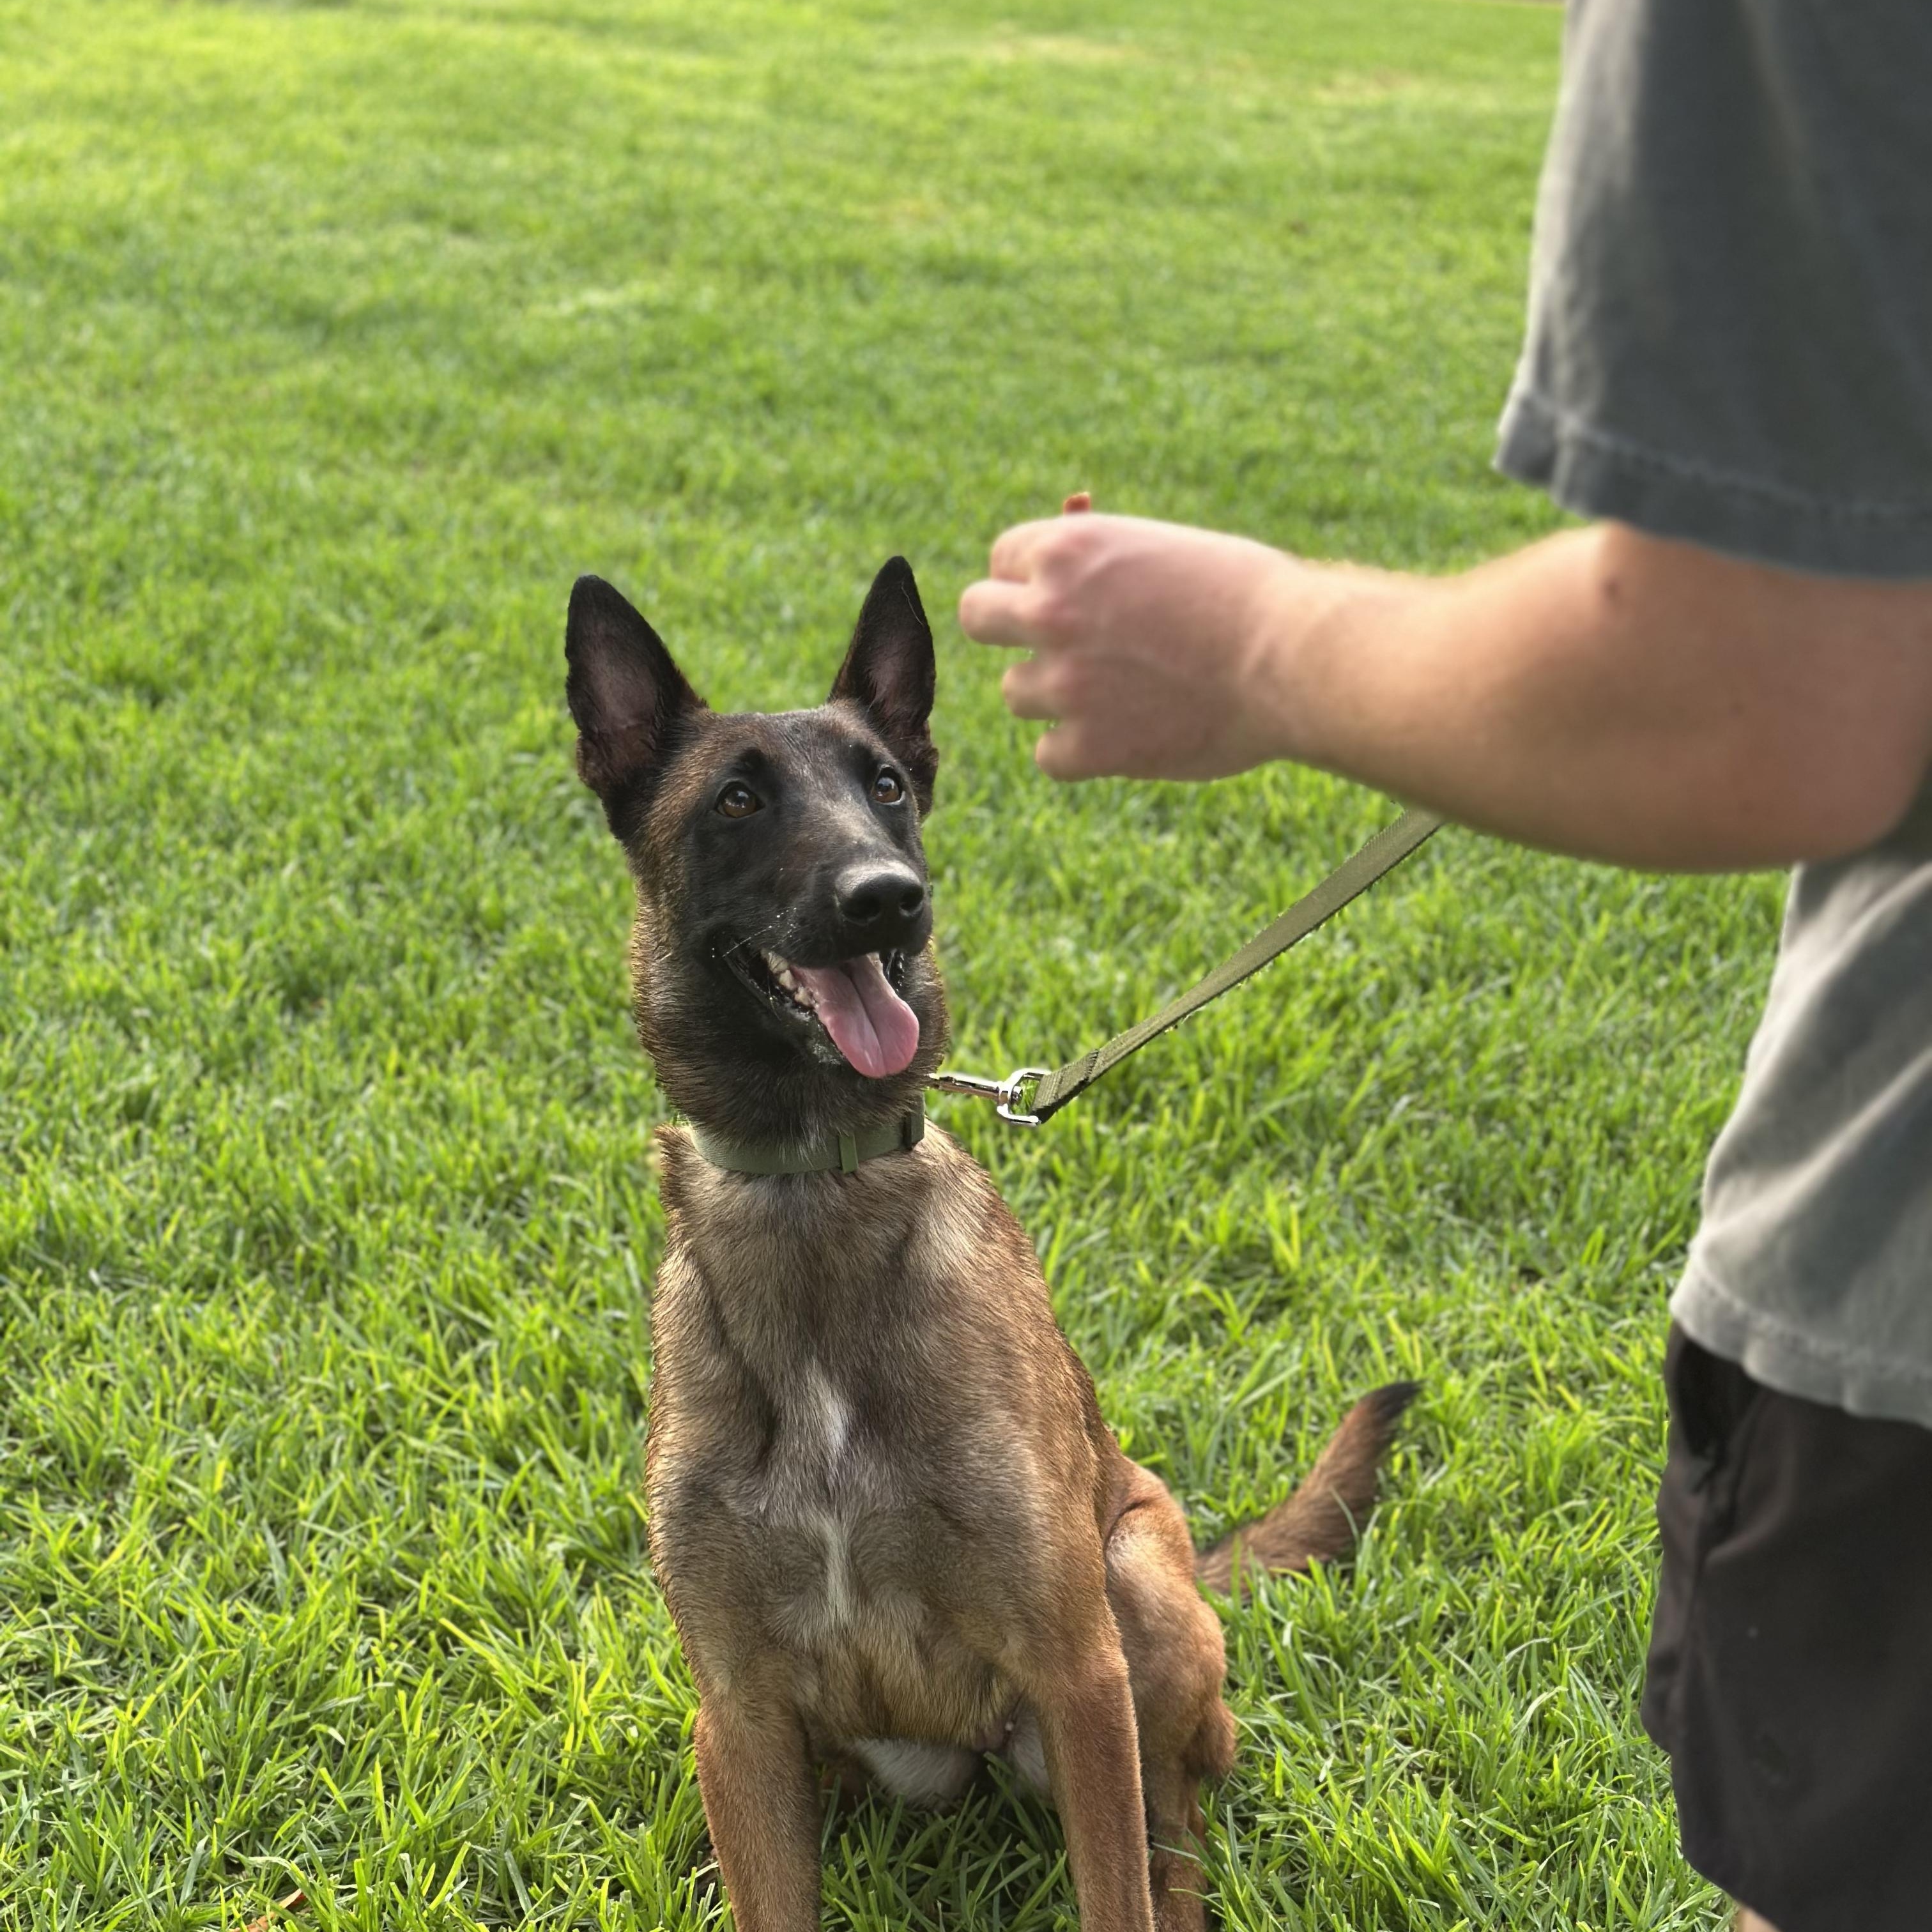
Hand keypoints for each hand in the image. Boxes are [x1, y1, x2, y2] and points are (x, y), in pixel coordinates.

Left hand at [958, 509, 1330, 780]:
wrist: (1293, 658)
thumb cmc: (1245, 594)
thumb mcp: (1164, 547)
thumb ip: (1103, 552)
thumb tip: (1068, 515)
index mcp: (1068, 549)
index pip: (1002, 560)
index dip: (1033, 580)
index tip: (1065, 597)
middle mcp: (1051, 610)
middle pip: (977, 617)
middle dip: (1008, 628)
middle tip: (1051, 645)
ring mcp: (1064, 682)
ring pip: (1016, 692)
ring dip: (1054, 695)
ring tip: (1120, 691)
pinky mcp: (1087, 746)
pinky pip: (1048, 754)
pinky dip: (1080, 752)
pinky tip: (1126, 735)